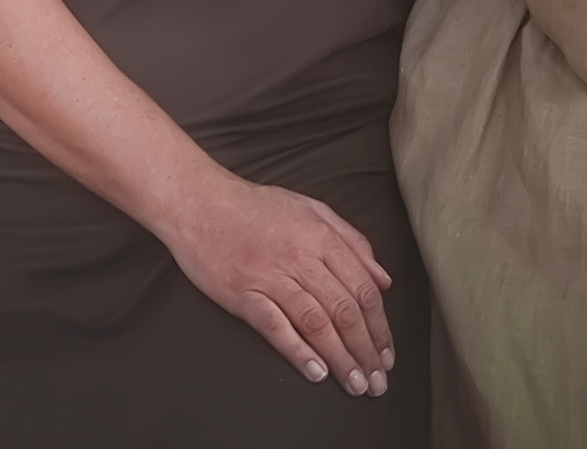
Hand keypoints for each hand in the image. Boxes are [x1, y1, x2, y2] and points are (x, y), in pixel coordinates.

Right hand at [158, 171, 395, 397]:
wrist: (199, 202)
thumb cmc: (255, 207)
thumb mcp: (311, 209)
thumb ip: (351, 241)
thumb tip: (384, 278)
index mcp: (321, 236)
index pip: (363, 288)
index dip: (380, 326)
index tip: (387, 354)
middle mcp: (300, 257)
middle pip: (344, 310)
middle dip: (366, 350)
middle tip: (377, 381)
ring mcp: (270, 276)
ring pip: (316, 322)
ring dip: (340, 358)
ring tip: (355, 384)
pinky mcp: (242, 294)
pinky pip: (275, 326)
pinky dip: (298, 351)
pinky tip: (316, 372)